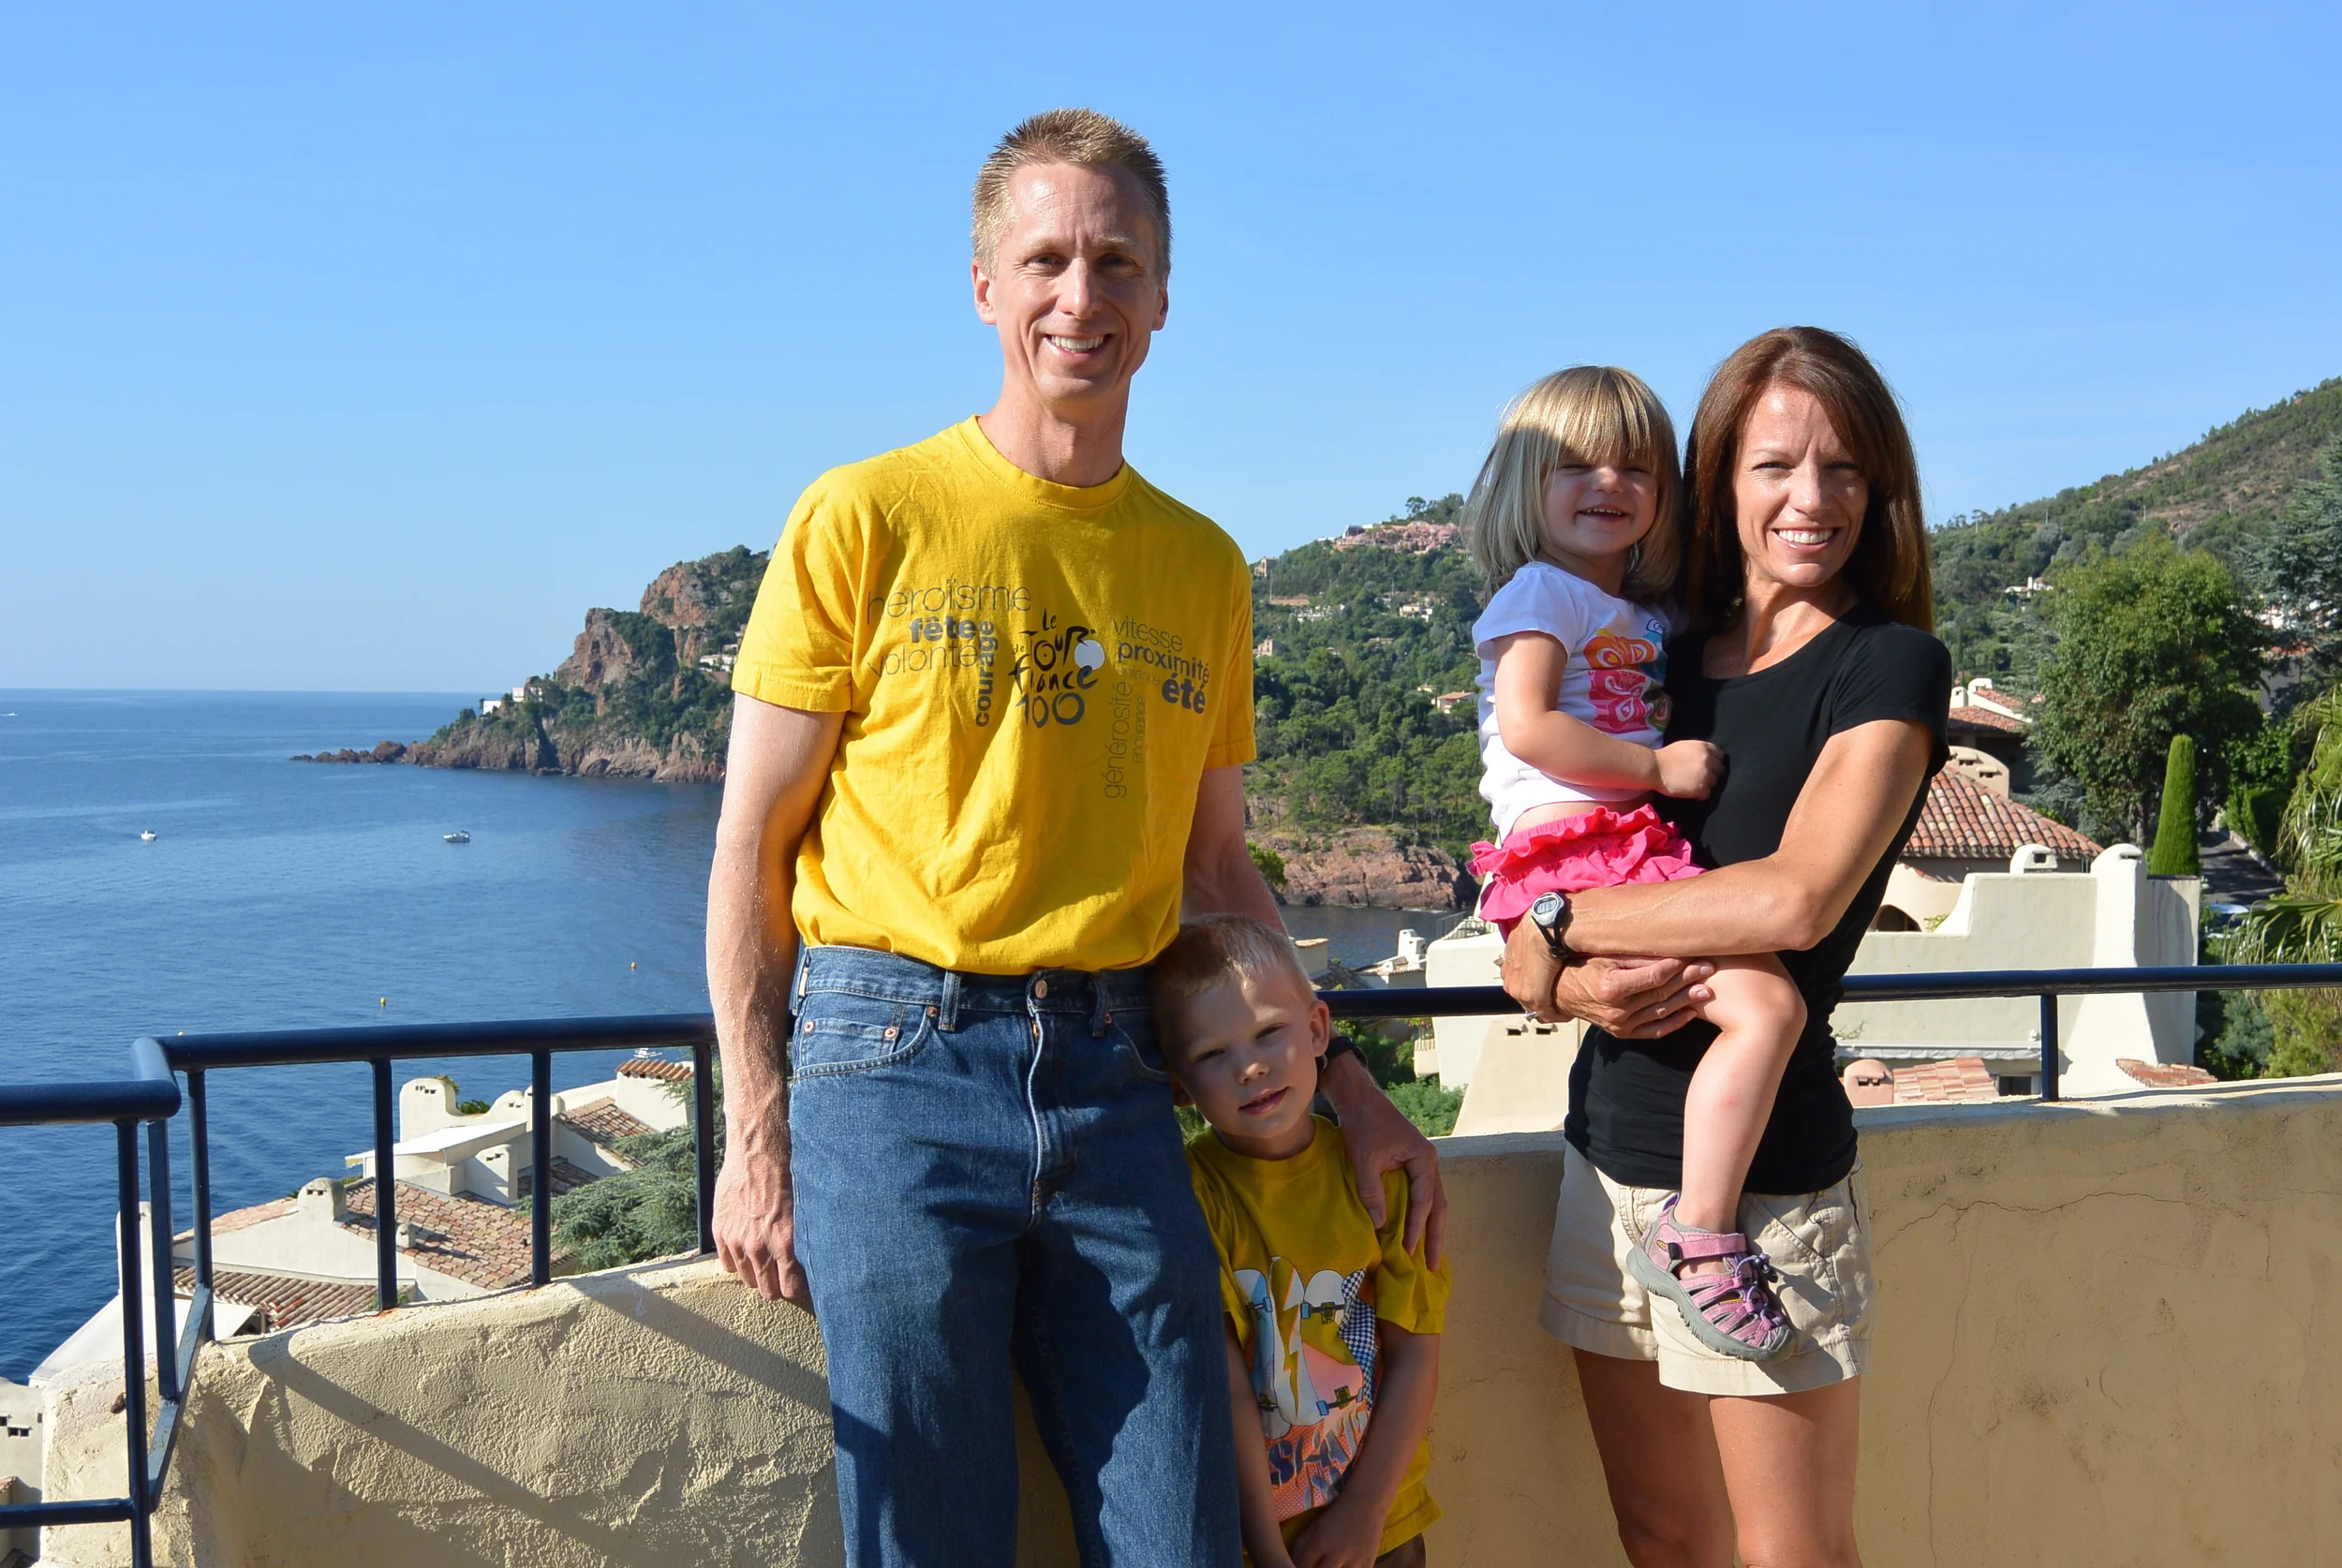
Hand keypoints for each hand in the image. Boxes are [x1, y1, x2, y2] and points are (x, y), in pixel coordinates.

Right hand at [712, 1110, 810, 1306]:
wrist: (759, 1150)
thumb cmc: (789, 1174)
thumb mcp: (808, 1208)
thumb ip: (807, 1239)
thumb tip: (818, 1260)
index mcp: (786, 1242)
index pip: (791, 1289)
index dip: (796, 1287)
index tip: (800, 1281)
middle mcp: (760, 1246)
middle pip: (767, 1290)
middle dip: (777, 1284)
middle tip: (783, 1273)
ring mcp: (737, 1241)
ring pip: (747, 1279)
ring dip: (757, 1273)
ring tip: (766, 1258)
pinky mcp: (721, 1231)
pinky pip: (727, 1264)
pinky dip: (738, 1261)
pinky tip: (748, 1249)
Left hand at [1289, 1493, 1386, 1567]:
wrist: (1366, 1502)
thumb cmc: (1338, 1513)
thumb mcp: (1316, 1525)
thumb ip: (1302, 1543)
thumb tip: (1291, 1559)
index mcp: (1320, 1542)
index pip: (1303, 1565)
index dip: (1298, 1567)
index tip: (1299, 1566)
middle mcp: (1337, 1553)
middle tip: (1316, 1566)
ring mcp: (1354, 1560)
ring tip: (1332, 1565)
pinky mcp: (1368, 1562)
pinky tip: (1346, 1566)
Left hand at [1321, 1052, 1446, 1267]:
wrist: (1360, 1099)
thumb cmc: (1363, 1125)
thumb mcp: (1364, 1160)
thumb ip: (1372, 1192)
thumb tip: (1380, 1225)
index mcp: (1424, 1159)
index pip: (1423, 1202)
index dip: (1416, 1229)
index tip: (1408, 1252)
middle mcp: (1430, 1162)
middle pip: (1438, 1206)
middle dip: (1436, 1236)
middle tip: (1434, 1266)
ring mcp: (1424, 1163)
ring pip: (1433, 1201)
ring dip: (1431, 1228)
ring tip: (1429, 1255)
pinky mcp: (1413, 1164)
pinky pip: (1423, 1194)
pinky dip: (1421, 1214)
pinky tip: (1417, 1230)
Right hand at [1500, 918, 1712, 1035]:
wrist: (1558, 993)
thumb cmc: (1581, 964)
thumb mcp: (1603, 953)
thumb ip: (1633, 953)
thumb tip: (1665, 945)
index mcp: (1610, 987)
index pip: (1654, 975)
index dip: (1678, 964)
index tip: (1695, 953)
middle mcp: (1616, 1010)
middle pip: (1661, 992)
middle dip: (1688, 979)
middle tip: (1710, 968)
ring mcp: (1619, 1025)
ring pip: (1662, 1012)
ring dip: (1687, 1001)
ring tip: (1708, 990)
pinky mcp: (1622, 1033)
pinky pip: (1654, 1031)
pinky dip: (1674, 1023)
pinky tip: (1690, 1013)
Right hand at [1654, 739, 1723, 799]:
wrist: (1654, 768)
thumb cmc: (1665, 757)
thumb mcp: (1686, 747)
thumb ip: (1699, 751)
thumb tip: (1708, 758)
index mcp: (1704, 747)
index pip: (1720, 755)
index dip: (1714, 762)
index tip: (1708, 766)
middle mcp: (1708, 759)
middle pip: (1719, 770)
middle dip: (1712, 774)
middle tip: (1701, 777)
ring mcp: (1706, 774)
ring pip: (1715, 783)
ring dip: (1707, 785)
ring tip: (1695, 786)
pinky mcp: (1701, 788)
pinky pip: (1707, 794)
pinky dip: (1701, 795)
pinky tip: (1692, 793)